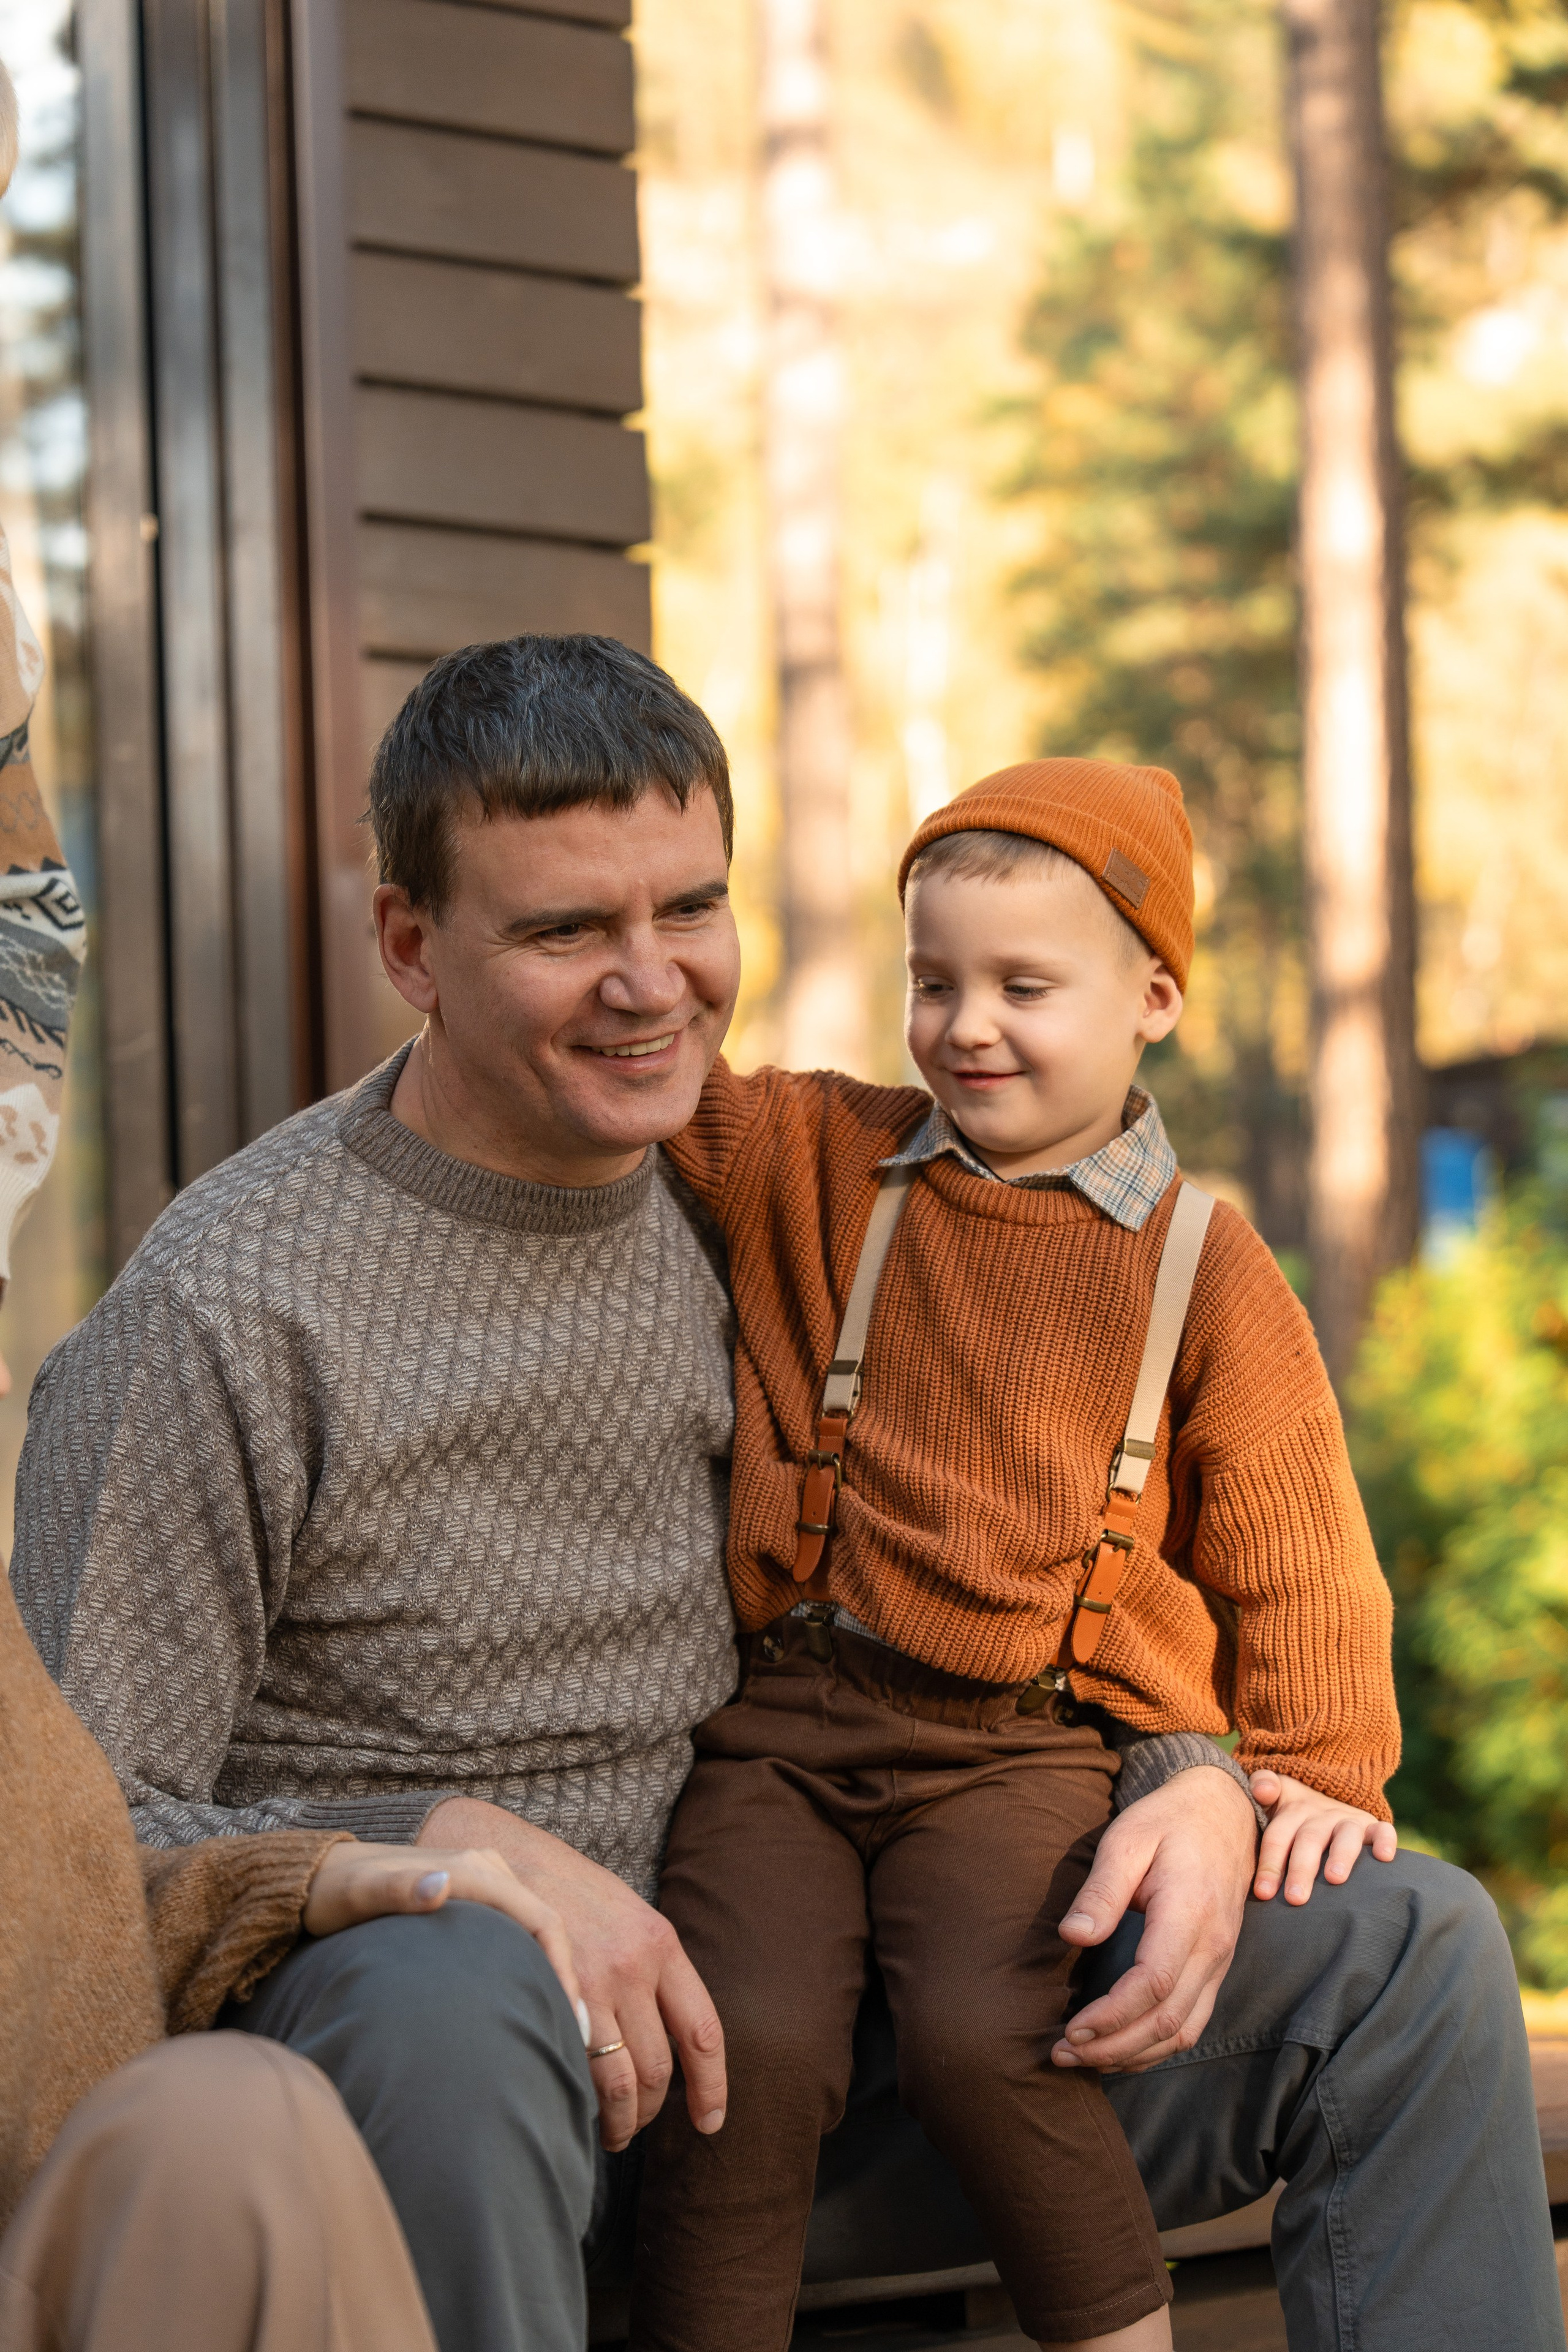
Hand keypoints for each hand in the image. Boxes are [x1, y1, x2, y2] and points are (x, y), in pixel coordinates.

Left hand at [303, 1840, 583, 2023]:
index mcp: (472, 1870)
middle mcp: (484, 1869)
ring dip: (550, 1971)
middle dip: (565, 1978)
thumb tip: (438, 1886)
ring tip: (559, 2027)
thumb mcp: (358, 1894)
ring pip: (533, 1929)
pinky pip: (514, 1931)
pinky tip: (528, 1999)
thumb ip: (396, 1890)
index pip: (539, 1920)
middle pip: (545, 1926)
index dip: (561, 1968)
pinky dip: (531, 1964)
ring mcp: (479, 1881)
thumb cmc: (334, 1893)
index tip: (569, 2018)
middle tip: (573, 2036)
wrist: (313, 1877)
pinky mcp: (469, 1897)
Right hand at [419, 1796, 725, 2153]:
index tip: (709, 2123)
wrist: (505, 1858)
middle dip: (649, 2111)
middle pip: (658, 2068)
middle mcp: (632, 1966)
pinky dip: (580, 2101)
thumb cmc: (567, 1891)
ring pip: (620, 2082)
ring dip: (618, 2121)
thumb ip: (651, 1968)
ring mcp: (590, 1983)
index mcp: (660, 1944)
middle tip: (634, 2126)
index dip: (711, 2086)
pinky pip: (577, 2070)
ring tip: (608, 2133)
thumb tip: (667, 2036)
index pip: (702, 2031)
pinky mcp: (549, 1996)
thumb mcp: (627, 1914)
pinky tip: (574, 2109)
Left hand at [1051, 1766, 1255, 2073]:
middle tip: (1063, 2054)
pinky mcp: (1217, 1966)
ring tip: (1083, 2058)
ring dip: (1133, 2054)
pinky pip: (1192, 2021)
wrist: (1223, 1811)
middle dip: (1113, 2047)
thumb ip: (1102, 1890)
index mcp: (1189, 1912)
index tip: (1070, 2029)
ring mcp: (1220, 1960)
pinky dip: (1156, 2045)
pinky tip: (1120, 2048)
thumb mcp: (1127, 1838)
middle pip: (1168, 2021)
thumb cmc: (1168, 1821)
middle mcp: (1213, 1946)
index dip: (1111, 2017)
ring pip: (1183, 2031)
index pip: (1154, 1984)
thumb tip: (1073, 1937)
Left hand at [1249, 1769, 1397, 1903]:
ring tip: (1334, 1879)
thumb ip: (1260, 1787)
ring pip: (1345, 1835)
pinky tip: (1384, 1858)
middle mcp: (1321, 1815)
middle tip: (1295, 1899)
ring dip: (1340, 1855)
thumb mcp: (1273, 1799)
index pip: (1278, 1836)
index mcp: (1293, 1810)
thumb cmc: (1294, 1815)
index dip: (1269, 1864)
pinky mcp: (1373, 1827)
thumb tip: (1262, 1790)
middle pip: (1309, 1839)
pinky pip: (1383, 1830)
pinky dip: (1385, 1841)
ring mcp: (1349, 1820)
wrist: (1330, 1795)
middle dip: (1301, 1870)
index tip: (1263, 1893)